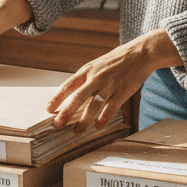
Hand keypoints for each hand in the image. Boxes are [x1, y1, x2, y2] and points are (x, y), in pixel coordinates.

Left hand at [46, 29, 181, 133]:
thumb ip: (84, 79)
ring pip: (93, 106)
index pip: (67, 86)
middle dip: (66, 113)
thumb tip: (69, 94)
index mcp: (87, 70)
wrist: (138, 54)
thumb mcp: (95, 65)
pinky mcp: (122, 92)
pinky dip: (103, 119)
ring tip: (77, 132)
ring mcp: (109, 86)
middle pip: (77, 98)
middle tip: (57, 125)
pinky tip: (97, 127)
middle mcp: (96, 78)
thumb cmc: (114, 61)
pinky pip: (110, 108)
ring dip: (84, 121)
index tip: (48, 109)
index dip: (56, 98)